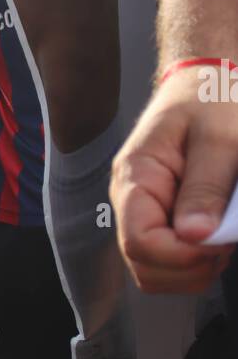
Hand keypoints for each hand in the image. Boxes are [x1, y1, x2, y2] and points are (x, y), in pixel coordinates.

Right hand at [110, 69, 236, 293]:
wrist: (208, 84)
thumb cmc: (211, 100)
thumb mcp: (220, 137)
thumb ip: (207, 186)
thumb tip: (195, 236)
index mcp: (136, 177)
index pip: (139, 242)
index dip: (181, 254)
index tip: (219, 241)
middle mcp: (132, 202)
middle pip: (145, 268)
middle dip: (190, 267)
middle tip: (226, 239)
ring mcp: (146, 214)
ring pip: (156, 273)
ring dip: (194, 269)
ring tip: (222, 237)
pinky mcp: (163, 221)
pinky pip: (171, 264)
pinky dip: (197, 263)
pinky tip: (216, 236)